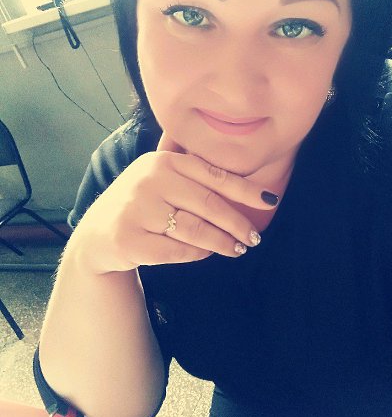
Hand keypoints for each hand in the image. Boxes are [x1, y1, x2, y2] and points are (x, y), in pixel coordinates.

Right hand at [67, 130, 278, 273]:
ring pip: (196, 229)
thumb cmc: (140, 204)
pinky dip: (198, 254)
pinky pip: (177, 250)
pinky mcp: (130, 239)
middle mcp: (150, 180)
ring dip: (222, 242)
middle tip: (253, 237)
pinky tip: (207, 254)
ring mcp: (138, 210)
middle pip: (209, 204)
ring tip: (237, 249)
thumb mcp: (160, 179)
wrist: (97, 235)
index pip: (214, 175)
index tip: (269, 201)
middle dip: (238, 223)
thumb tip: (245, 184)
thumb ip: (192, 176)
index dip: (245, 189)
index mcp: (163, 162)